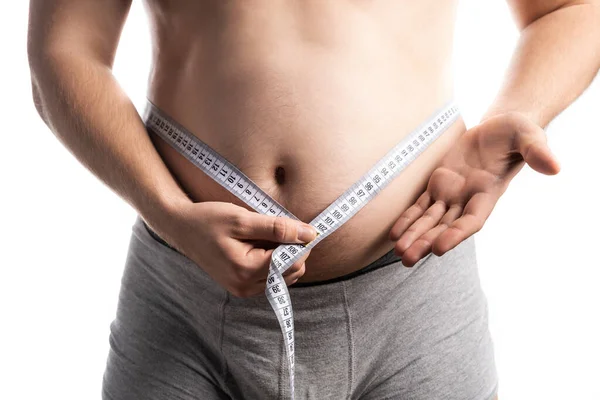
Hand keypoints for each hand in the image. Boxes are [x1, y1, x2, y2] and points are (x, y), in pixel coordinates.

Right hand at [149, 200, 316, 296]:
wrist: (181, 228)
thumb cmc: (209, 220)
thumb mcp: (244, 219)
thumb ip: (279, 228)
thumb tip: (311, 234)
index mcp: (247, 271)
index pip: (294, 262)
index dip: (300, 242)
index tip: (293, 224)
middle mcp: (246, 287)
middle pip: (293, 270)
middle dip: (291, 249)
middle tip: (271, 229)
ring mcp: (244, 289)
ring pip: (285, 274)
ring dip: (282, 255)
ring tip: (260, 237)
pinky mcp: (242, 286)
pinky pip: (271, 276)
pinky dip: (272, 260)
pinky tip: (256, 245)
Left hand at [389, 112, 560, 266]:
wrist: (498, 126)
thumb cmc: (516, 132)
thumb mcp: (528, 136)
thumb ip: (537, 151)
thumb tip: (555, 167)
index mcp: (488, 193)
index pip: (471, 221)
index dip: (455, 235)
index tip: (440, 248)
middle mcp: (468, 199)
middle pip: (445, 227)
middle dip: (426, 242)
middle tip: (407, 259)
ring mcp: (452, 194)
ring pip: (429, 220)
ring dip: (414, 236)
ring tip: (398, 253)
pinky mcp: (438, 184)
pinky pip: (420, 206)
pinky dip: (408, 219)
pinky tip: (395, 233)